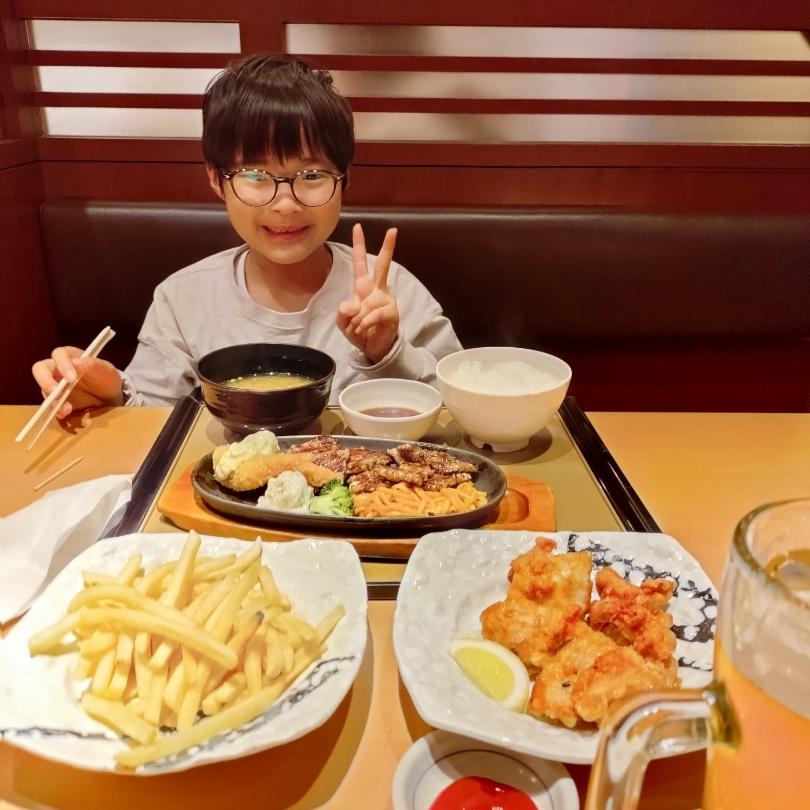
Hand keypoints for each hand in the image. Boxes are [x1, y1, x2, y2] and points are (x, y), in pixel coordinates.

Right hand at [31, 347, 123, 418]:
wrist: (109, 397)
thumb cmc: (106, 378)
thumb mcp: (105, 370)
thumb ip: (93, 364)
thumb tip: (77, 362)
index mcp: (70, 356)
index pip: (59, 354)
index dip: (62, 365)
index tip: (72, 378)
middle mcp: (57, 368)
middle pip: (40, 369)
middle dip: (46, 382)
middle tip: (57, 393)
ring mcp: (54, 384)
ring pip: (44, 389)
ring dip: (52, 400)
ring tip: (66, 409)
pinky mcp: (55, 399)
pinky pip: (49, 404)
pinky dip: (55, 410)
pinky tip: (65, 414)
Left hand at [336, 224, 399, 363]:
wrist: (374, 348)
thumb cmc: (359, 331)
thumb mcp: (343, 321)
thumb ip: (343, 311)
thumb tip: (353, 304)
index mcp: (363, 286)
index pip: (360, 262)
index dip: (358, 245)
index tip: (358, 226)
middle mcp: (377, 289)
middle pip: (382, 265)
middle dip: (388, 248)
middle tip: (393, 230)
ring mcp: (386, 300)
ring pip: (366, 303)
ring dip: (356, 320)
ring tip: (357, 329)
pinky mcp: (391, 312)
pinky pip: (372, 315)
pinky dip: (363, 325)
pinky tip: (362, 330)